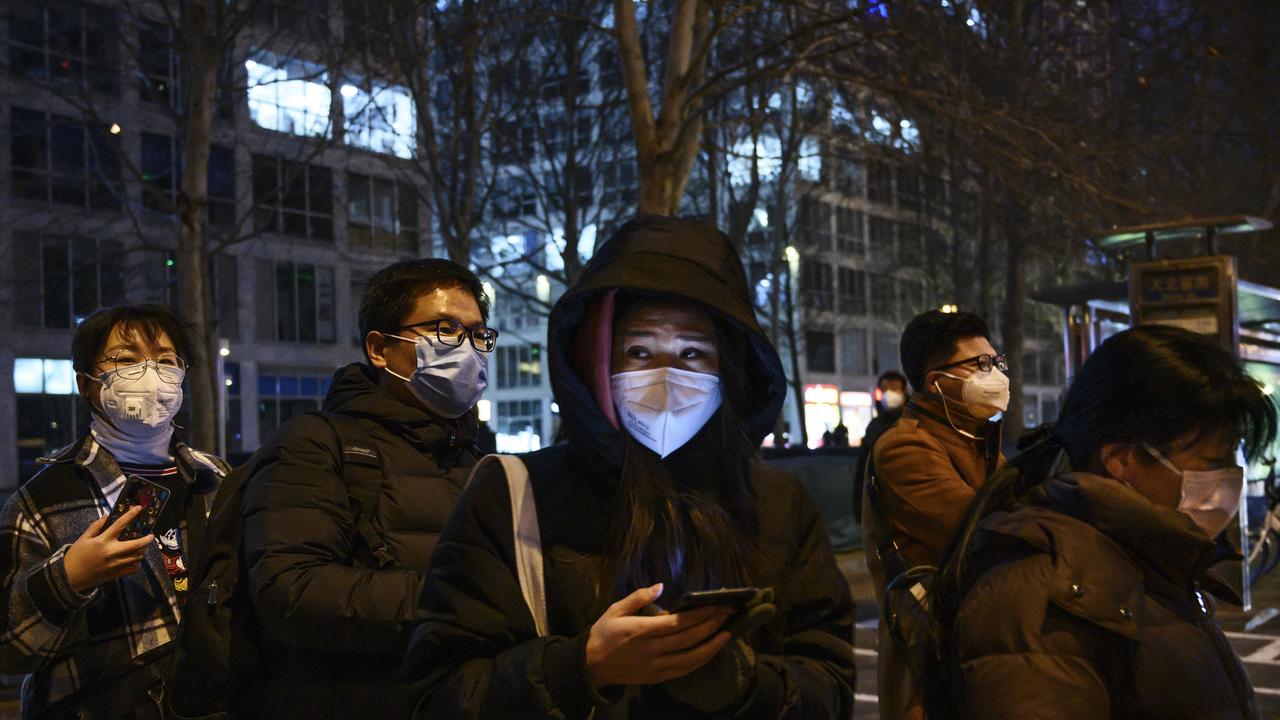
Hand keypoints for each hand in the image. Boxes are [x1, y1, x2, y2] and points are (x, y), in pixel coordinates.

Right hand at [64, 507, 153, 592]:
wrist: (69, 577)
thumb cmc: (75, 555)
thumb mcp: (83, 538)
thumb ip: (96, 526)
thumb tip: (108, 516)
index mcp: (103, 541)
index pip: (120, 525)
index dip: (131, 515)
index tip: (139, 508)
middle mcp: (112, 552)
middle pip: (136, 544)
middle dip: (147, 539)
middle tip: (151, 535)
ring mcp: (115, 564)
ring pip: (137, 557)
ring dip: (142, 550)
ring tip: (142, 546)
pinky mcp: (116, 574)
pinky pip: (133, 569)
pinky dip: (137, 563)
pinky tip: (135, 559)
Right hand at [585, 583, 733, 688]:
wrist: (590, 666)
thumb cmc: (603, 634)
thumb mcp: (615, 610)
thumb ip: (638, 597)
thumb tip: (660, 586)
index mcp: (642, 630)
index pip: (678, 622)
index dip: (700, 614)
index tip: (716, 605)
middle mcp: (652, 649)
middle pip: (689, 638)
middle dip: (712, 625)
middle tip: (729, 613)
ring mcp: (656, 666)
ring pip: (691, 658)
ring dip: (712, 646)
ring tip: (728, 633)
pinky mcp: (657, 677)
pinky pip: (684, 670)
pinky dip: (700, 661)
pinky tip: (710, 651)